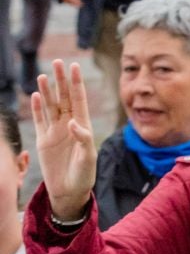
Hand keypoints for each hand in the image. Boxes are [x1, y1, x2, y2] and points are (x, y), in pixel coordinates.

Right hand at [29, 60, 98, 220]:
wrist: (69, 191)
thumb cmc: (84, 175)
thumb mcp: (88, 157)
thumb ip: (83, 139)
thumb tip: (73, 123)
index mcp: (83, 127)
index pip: (80, 100)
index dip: (77, 83)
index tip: (76, 66)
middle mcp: (69, 125)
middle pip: (64, 98)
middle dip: (62, 81)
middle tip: (59, 62)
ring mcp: (55, 132)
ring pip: (51, 106)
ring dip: (48, 91)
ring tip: (44, 75)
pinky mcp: (43, 140)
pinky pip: (39, 121)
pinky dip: (37, 108)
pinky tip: (36, 96)